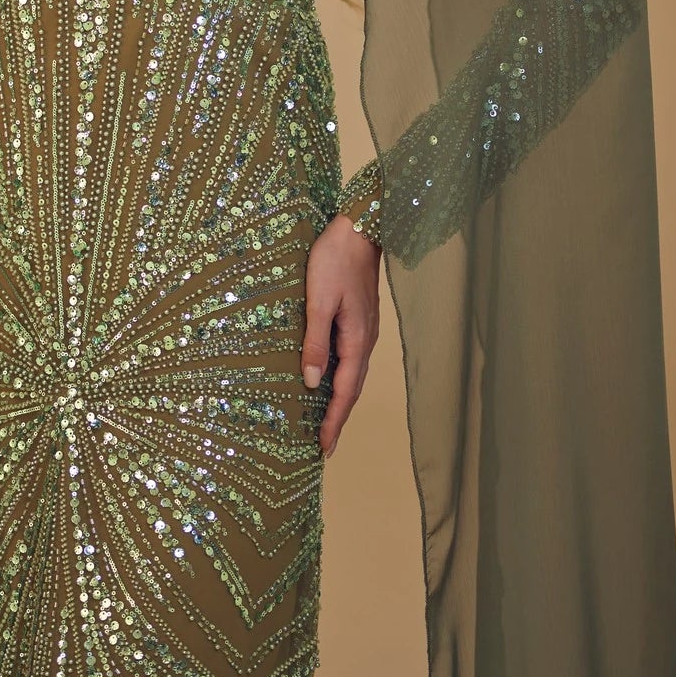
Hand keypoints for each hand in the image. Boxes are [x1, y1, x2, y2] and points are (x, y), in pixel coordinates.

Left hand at [301, 214, 380, 458]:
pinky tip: (329, 377)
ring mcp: (364, 330)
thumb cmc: (335, 261)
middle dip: (338, 417)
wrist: (358, 229)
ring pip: (353, 373)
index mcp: (357, 341)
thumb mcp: (318, 301)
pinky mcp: (360, 319)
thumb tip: (310, 382)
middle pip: (353, 388)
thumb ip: (315, 341)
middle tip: (324, 444)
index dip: (334, 420)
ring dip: (340, 399)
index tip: (324, 447)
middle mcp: (365, 340)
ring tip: (326, 420)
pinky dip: (341, 377)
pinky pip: (350, 358)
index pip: (346, 392)